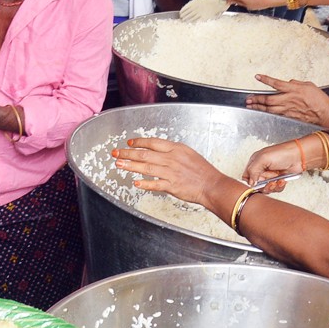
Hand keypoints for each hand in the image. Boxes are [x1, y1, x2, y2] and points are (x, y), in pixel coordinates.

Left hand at [111, 137, 228, 206]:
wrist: (213, 185)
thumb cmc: (202, 171)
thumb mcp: (188, 154)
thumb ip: (172, 152)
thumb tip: (158, 152)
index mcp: (176, 149)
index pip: (153, 142)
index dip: (139, 142)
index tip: (129, 143)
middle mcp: (172, 159)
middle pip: (145, 154)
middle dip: (128, 154)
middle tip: (115, 153)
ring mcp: (171, 172)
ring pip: (147, 168)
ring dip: (131, 166)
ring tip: (119, 165)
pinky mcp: (172, 186)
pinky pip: (156, 184)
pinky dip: (145, 183)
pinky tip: (135, 183)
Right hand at [242, 138, 306, 183]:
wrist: (299, 156)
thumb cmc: (282, 153)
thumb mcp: (263, 159)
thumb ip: (253, 170)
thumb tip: (250, 183)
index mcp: (255, 162)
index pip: (246, 176)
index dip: (250, 182)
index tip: (256, 184)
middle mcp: (261, 169)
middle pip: (256, 184)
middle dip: (263, 185)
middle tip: (269, 181)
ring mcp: (270, 175)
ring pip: (265, 188)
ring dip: (272, 186)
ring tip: (276, 180)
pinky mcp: (278, 180)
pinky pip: (275, 188)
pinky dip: (278, 186)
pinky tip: (282, 180)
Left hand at [246, 74, 328, 127]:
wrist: (324, 114)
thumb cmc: (319, 99)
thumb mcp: (309, 85)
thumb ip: (297, 83)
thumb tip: (289, 82)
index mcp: (294, 90)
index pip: (276, 83)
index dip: (266, 80)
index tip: (258, 77)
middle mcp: (289, 99)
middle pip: (269, 99)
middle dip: (257, 99)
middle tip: (248, 98)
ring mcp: (288, 109)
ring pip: (269, 108)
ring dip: (258, 107)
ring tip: (250, 105)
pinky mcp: (289, 116)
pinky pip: (275, 114)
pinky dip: (267, 112)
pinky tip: (262, 112)